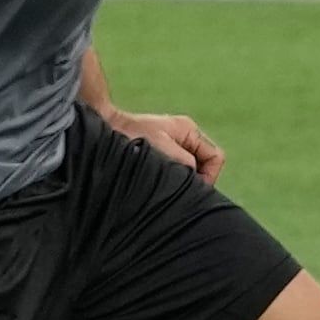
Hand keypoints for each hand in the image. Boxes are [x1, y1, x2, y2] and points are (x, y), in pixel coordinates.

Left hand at [107, 108, 224, 182]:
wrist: (103, 128)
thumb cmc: (132, 137)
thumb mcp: (165, 151)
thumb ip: (186, 165)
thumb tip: (198, 183)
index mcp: (189, 131)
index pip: (215, 158)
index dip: (209, 177)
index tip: (192, 189)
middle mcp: (183, 136)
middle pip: (204, 165)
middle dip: (195, 180)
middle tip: (178, 191)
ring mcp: (171, 143)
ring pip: (189, 169)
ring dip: (180, 179)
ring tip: (164, 185)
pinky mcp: (158, 152)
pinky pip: (174, 169)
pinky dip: (170, 177)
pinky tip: (156, 182)